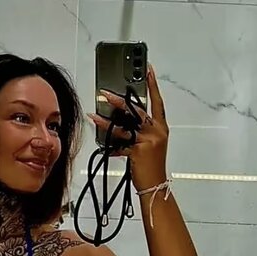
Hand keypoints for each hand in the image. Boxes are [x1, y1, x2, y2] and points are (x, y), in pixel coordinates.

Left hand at [89, 64, 168, 191]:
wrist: (155, 186)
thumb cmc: (151, 166)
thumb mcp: (150, 145)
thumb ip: (139, 131)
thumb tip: (122, 120)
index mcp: (161, 128)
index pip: (157, 102)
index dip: (153, 85)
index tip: (148, 69)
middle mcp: (156, 132)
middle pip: (137, 110)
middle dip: (120, 100)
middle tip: (106, 92)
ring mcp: (147, 141)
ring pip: (124, 125)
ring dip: (107, 118)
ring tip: (95, 112)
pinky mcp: (138, 151)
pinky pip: (119, 142)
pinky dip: (108, 140)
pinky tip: (100, 137)